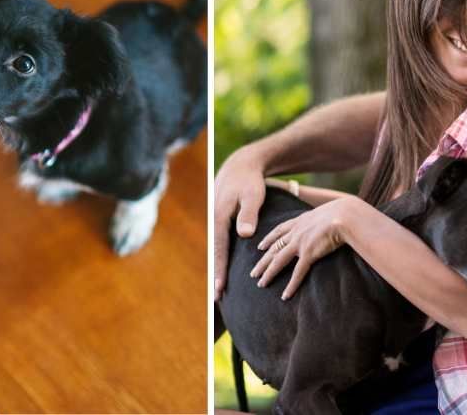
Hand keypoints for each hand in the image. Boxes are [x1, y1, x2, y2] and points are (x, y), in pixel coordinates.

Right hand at [213, 145, 269, 298]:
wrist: (241, 166)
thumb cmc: (250, 182)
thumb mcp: (253, 195)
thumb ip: (249, 214)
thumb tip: (244, 234)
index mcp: (220, 218)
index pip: (220, 249)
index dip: (220, 270)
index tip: (220, 288)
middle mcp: (213, 221)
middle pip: (213, 254)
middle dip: (215, 276)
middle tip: (216, 300)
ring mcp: (214, 221)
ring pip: (215, 250)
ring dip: (217, 269)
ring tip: (219, 291)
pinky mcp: (219, 221)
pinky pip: (218, 243)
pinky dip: (219, 258)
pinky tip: (223, 270)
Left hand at [252, 197, 357, 299]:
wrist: (345, 215)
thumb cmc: (343, 213)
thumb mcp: (327, 212)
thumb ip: (323, 219)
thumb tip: (329, 221)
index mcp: (300, 221)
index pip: (279, 230)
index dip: (268, 239)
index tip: (260, 246)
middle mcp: (296, 232)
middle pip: (274, 248)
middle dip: (262, 261)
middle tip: (253, 273)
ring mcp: (300, 243)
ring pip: (278, 260)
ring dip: (268, 273)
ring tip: (261, 284)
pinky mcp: (308, 254)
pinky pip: (297, 273)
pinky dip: (291, 285)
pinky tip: (285, 295)